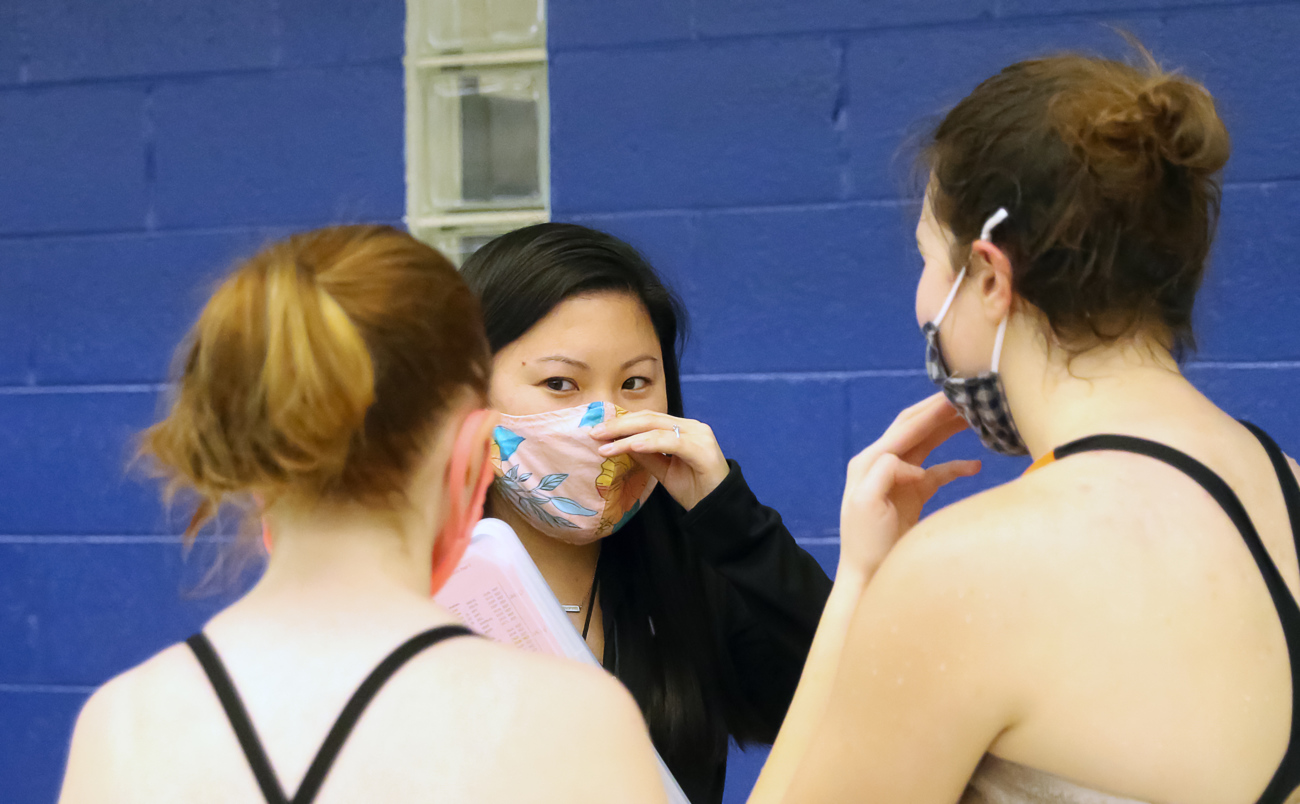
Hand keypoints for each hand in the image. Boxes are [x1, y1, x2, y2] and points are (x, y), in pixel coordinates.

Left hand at [590, 411, 729, 510]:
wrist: (719, 510)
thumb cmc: (694, 490)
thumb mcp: (663, 470)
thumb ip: (645, 455)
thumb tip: (620, 442)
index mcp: (683, 429)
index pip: (648, 419)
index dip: (622, 422)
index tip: (598, 431)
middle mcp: (692, 427)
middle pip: (650, 418)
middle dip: (619, 425)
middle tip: (595, 433)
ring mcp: (699, 435)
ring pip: (657, 427)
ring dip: (627, 435)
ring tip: (605, 443)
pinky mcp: (702, 449)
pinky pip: (670, 442)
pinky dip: (648, 443)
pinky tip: (629, 446)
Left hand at [839, 394, 980, 581]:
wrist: (869, 577)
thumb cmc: (865, 543)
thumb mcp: (866, 502)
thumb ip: (885, 472)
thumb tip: (912, 463)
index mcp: (869, 462)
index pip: (903, 428)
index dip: (929, 412)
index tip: (954, 395)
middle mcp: (882, 464)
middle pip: (914, 428)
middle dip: (939, 411)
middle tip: (967, 394)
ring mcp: (899, 479)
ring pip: (927, 445)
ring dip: (947, 430)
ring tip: (974, 416)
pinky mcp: (913, 495)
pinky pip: (937, 473)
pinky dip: (955, 467)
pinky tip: (975, 464)